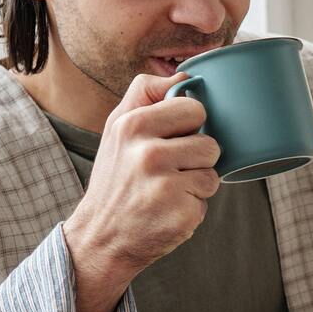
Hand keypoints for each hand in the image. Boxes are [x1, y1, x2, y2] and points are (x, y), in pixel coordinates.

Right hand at [64, 73, 220, 311]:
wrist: (100, 236)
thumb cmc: (116, 178)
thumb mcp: (116, 128)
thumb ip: (146, 95)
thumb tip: (186, 75)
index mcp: (132, 125)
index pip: (194, 108)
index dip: (190, 124)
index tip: (172, 137)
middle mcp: (147, 153)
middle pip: (210, 142)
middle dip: (197, 156)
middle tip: (169, 169)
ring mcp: (164, 186)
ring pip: (212, 173)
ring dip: (197, 183)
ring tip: (167, 190)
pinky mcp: (179, 214)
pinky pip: (207, 200)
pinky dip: (192, 207)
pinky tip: (167, 210)